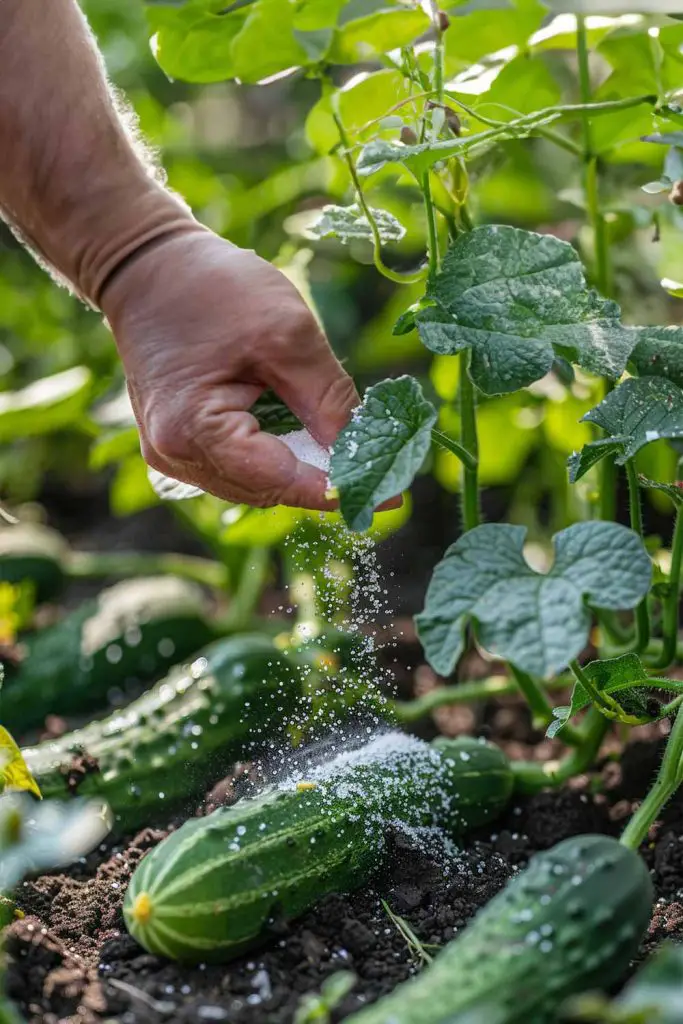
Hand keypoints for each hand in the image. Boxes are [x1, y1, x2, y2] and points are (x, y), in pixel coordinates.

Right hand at [100, 229, 359, 509]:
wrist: (147, 264)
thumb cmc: (212, 288)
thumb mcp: (287, 335)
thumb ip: (328, 401)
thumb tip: (364, 452)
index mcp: (193, 430)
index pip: (279, 480)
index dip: (337, 487)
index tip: (390, 495)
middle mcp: (175, 455)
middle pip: (268, 489)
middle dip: (323, 479)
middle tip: (379, 467)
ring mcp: (172, 453)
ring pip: (255, 484)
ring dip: (301, 468)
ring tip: (346, 445)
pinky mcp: (178, 443)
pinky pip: (239, 466)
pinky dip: (277, 455)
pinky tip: (304, 432)